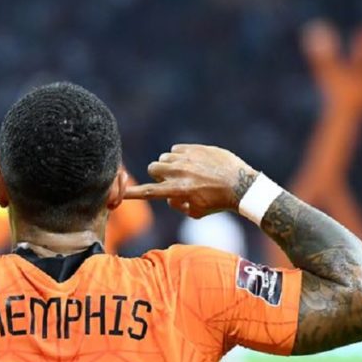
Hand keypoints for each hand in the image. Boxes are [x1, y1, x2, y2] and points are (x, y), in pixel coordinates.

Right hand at [125, 144, 257, 217]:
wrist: (243, 185)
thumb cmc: (219, 203)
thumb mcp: (197, 212)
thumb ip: (177, 205)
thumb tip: (169, 197)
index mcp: (178, 190)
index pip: (149, 191)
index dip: (132, 192)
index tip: (118, 193)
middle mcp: (179, 172)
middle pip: (153, 167)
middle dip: (158, 174)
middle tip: (170, 180)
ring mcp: (187, 158)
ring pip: (164, 157)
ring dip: (168, 165)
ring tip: (183, 171)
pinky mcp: (195, 148)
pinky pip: (176, 149)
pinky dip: (180, 156)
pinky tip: (192, 163)